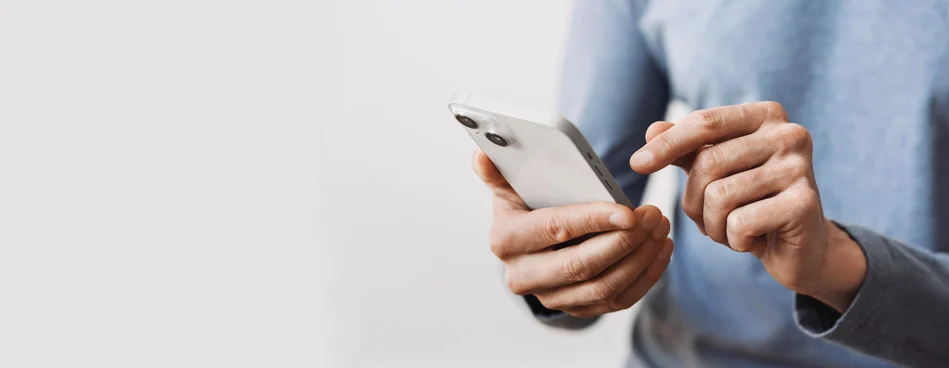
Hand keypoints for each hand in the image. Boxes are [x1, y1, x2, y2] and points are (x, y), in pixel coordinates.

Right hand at [472, 149, 673, 317]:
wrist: (531, 244)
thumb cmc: (526, 204)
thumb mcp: (510, 186)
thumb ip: (498, 171)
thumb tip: (481, 154)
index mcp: (506, 240)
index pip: (555, 230)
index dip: (593, 220)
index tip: (628, 210)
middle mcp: (522, 275)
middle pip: (580, 266)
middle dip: (623, 242)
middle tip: (653, 216)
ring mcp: (550, 297)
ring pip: (603, 287)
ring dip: (639, 258)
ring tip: (660, 228)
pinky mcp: (576, 309)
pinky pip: (616, 300)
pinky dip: (644, 277)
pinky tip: (660, 250)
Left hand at [629, 102, 865, 311]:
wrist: (798, 247)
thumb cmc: (750, 201)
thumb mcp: (715, 170)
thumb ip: (686, 148)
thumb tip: (652, 130)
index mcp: (766, 115)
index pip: (705, 122)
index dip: (666, 144)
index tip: (637, 164)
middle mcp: (789, 134)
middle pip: (708, 162)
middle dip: (693, 200)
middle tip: (705, 219)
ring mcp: (800, 168)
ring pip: (720, 196)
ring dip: (712, 225)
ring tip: (729, 229)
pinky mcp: (804, 204)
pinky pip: (740, 223)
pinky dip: (733, 239)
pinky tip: (750, 240)